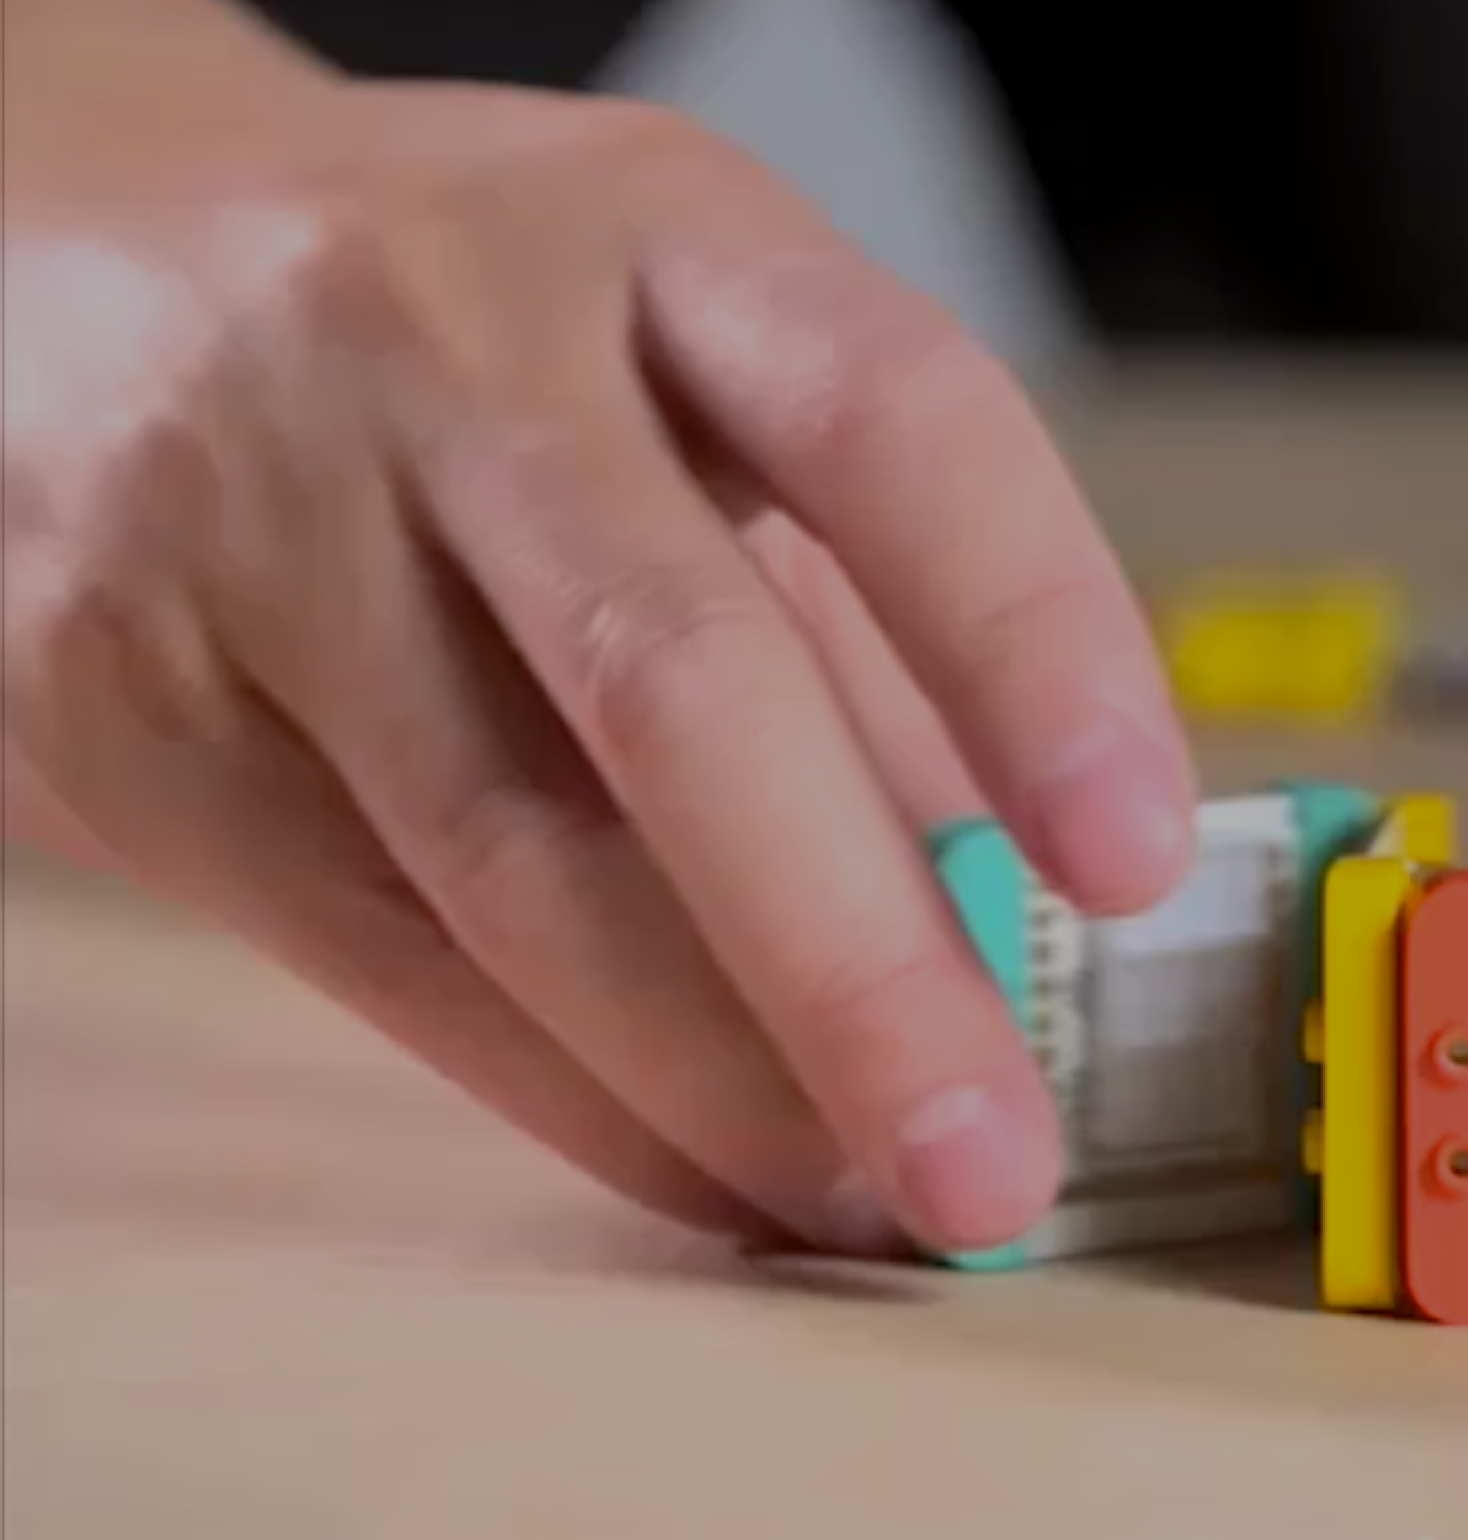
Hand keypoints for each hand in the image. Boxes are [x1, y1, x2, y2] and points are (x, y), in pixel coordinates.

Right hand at [2, 72, 1196, 1254]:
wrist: (37, 244)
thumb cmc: (457, 324)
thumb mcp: (687, 354)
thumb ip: (863, 600)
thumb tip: (1033, 895)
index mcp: (652, 236)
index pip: (892, 427)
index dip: (1033, 643)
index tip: (1137, 856)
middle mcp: (443, 354)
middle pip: (679, 682)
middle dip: (859, 960)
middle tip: (994, 1161)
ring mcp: (251, 527)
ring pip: (513, 858)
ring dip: (723, 1078)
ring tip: (878, 1199)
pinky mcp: (118, 703)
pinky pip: (386, 952)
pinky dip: (576, 1094)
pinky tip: (707, 1171)